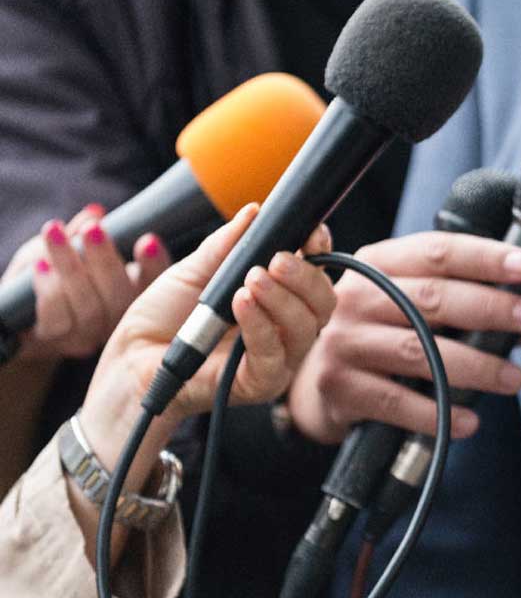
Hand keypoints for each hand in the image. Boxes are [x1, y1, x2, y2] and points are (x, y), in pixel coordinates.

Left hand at [1, 204, 170, 361]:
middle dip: (105, 259)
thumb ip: (83, 231)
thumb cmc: (52, 275)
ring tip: (55, 233)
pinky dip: (49, 288)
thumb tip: (94, 213)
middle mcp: (117, 320)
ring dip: (70, 266)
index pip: (154, 282)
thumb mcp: (68, 247)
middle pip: (120, 296)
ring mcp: (88, 334)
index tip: (148, 240)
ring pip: (87, 305)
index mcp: (133, 294)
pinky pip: (56, 316)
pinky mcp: (55, 339)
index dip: (155, 263)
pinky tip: (41, 265)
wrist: (19, 313)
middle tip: (93, 229)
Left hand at [71, 204, 335, 564]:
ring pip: (309, 330)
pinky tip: (248, 299)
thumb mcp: (189, 277)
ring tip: (260, 274)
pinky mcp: (253, 388)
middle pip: (323, 304)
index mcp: (269, 307)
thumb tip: (263, 210)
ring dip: (289, 296)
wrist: (119, 379)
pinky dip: (267, 324)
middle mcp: (279, 336)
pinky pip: (277, 357)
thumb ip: (230, 247)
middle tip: (283, 253)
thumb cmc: (150, 333)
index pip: (311, 280)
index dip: (319, 253)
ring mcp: (271, 364)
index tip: (313, 229)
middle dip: (307, 274)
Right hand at [287, 231, 520, 443]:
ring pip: (419, 352)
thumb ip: (485, 306)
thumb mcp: (422, 309)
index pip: (436, 251)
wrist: (315, 383)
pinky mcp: (340, 387)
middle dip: (490, 307)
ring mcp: (345, 342)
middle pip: (432, 297)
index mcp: (380, 263)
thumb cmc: (384, 335)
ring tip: (514, 379)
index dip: (484, 256)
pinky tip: (470, 422)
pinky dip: (439, 414)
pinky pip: (397, 402)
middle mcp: (357, 296)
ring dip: (475, 367)